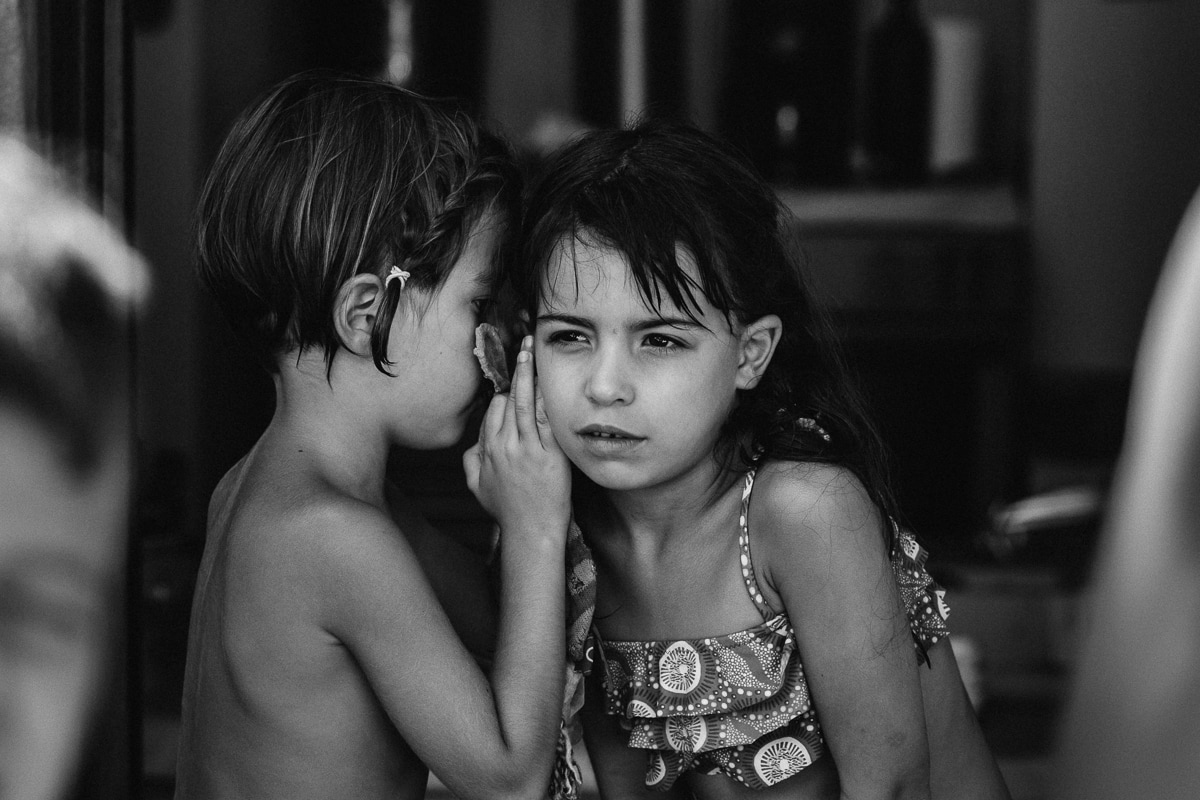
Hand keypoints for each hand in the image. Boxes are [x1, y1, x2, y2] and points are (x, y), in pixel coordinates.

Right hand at [464, 336, 569, 528]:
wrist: (531, 532)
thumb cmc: (507, 511)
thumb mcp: (477, 487)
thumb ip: (471, 462)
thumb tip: (473, 444)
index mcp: (488, 449)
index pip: (494, 410)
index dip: (505, 392)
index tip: (514, 376)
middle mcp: (505, 446)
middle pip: (508, 400)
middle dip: (517, 373)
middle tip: (524, 348)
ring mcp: (528, 450)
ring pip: (524, 403)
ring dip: (528, 374)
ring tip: (532, 351)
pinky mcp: (550, 456)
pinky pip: (546, 420)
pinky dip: (546, 398)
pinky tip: (550, 381)